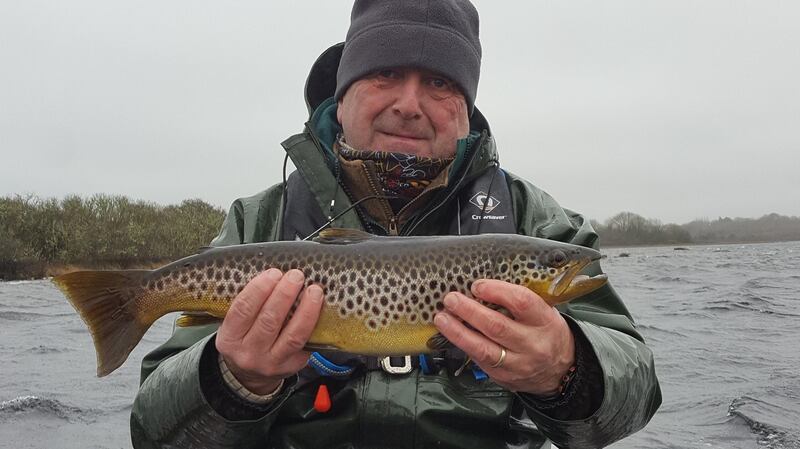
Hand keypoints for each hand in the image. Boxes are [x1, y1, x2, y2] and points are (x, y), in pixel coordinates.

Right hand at [215, 268, 323, 393]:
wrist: (249, 374)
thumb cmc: (245, 338)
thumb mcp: (235, 325)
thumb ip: (250, 304)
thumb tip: (276, 274)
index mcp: (230, 339)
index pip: (242, 310)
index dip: (259, 289)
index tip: (273, 273)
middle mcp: (249, 353)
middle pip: (269, 321)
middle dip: (285, 295)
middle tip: (296, 276)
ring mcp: (272, 363)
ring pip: (293, 335)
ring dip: (306, 309)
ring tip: (314, 290)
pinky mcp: (292, 366)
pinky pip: (306, 343)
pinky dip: (314, 324)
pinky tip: (319, 308)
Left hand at [433, 279, 574, 395]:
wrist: (560, 371)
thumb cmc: (546, 332)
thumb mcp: (544, 312)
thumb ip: (519, 300)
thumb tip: (483, 285)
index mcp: (545, 321)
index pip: (522, 303)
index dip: (497, 291)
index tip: (477, 285)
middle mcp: (532, 344)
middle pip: (496, 326)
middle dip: (469, 310)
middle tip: (451, 299)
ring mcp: (517, 363)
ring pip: (483, 348)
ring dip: (458, 331)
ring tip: (441, 318)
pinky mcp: (503, 376)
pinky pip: (479, 359)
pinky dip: (462, 344)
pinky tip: (450, 333)